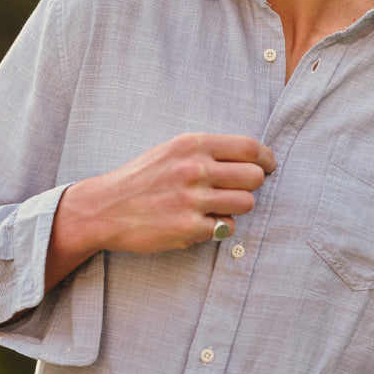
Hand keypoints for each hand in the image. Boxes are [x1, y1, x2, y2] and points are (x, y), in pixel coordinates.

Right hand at [44, 132, 275, 289]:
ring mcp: (192, 200)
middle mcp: (194, 170)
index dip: (266, 159)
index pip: (248, 148)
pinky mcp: (188, 229)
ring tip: (216, 207)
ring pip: (246, 204)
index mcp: (192, 145)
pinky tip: (199, 222)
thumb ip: (207, 151)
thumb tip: (251, 157)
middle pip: (254, 178)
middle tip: (239, 190)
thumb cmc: (141, 178)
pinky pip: (226, 228)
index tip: (268, 166)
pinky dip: (218, 227)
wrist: (104, 208)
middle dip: (252, 185)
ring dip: (236, 207)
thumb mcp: (171, 150)